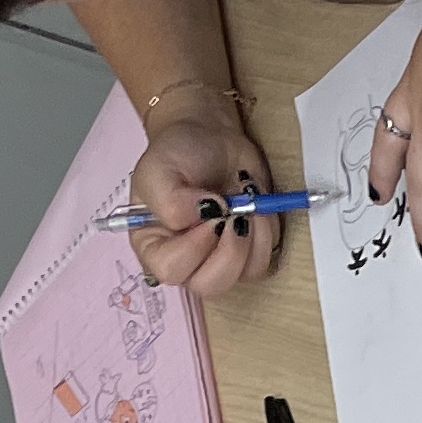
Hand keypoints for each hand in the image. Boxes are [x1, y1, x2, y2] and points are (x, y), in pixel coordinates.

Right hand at [128, 108, 282, 296]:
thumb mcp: (158, 170)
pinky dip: (267, 235)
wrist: (210, 137)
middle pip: (209, 285)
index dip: (194, 246)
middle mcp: (187, 261)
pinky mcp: (249, 252)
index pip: (170, 269)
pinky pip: (264, 261)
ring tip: (245, 205)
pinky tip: (257, 210)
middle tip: (232, 214)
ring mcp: (220, 259)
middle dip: (229, 250)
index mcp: (154, 246)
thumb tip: (205, 217)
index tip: (208, 211)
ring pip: (242, 276)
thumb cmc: (177, 154)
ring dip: (252, 239)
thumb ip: (169, 200)